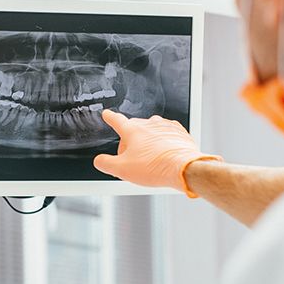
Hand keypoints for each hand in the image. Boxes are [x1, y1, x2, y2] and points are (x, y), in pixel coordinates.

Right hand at [93, 110, 221, 195]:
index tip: (107, 114)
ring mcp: (165, 127)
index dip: (110, 117)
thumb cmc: (155, 167)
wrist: (183, 168)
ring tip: (150, 161)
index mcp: (132, 131)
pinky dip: (163, 144)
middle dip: (130, 142)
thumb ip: (105, 163)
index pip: (117, 120)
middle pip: (134, 130)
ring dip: (147, 143)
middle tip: (132, 159)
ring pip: (151, 132)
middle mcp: (149, 125)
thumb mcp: (122, 170)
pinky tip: (163, 156)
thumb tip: (99, 161)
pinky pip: (166, 135)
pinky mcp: (179, 133)